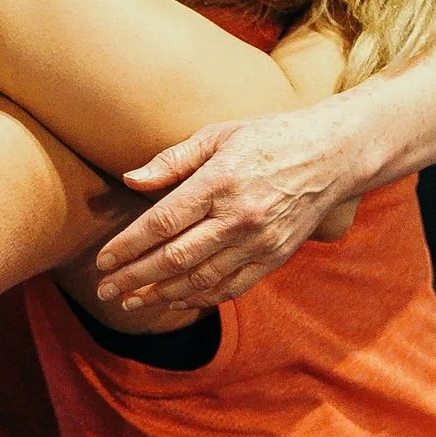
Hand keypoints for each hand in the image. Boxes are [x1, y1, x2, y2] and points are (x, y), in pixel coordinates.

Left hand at [92, 111, 362, 310]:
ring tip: (131, 302)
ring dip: (161, 294)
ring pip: (200, 278)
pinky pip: (231, 287)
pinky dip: (199, 298)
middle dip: (135, 277)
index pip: (162, 222)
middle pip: (175, 257)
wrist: (333, 154)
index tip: (103, 260)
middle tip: (106, 290)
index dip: (128, 245)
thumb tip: (130, 180)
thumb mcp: (218, 134)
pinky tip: (174, 301)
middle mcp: (239, 216)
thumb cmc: (268, 138)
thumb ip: (172, 161)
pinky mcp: (275, 256)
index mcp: (219, 181)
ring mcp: (259, 240)